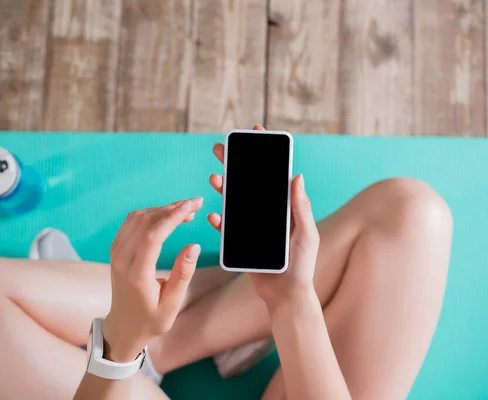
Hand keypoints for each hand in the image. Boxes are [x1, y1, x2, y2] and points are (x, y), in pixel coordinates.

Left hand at [102, 198, 202, 361]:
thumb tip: (194, 246)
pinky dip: (151, 214)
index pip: (153, 235)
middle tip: (195, 204)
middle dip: (172, 208)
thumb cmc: (151, 319)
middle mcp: (122, 259)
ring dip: (162, 209)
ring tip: (185, 211)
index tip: (192, 206)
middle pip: (145, 221)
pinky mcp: (116, 249)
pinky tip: (167, 216)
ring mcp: (116, 252)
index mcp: (137, 274)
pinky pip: (131, 222)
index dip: (173, 216)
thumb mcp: (172, 304)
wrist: (123, 326)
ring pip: (138, 217)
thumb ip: (183, 274)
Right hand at [208, 125, 319, 308]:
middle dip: (235, 165)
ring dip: (223, 189)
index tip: (256, 133)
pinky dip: (219, 221)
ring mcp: (253, 227)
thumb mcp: (306, 234)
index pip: (273, 176)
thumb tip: (297, 176)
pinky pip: (226, 228)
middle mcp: (267, 213)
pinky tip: (213, 216)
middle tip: (222, 149)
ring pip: (234, 202)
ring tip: (214, 178)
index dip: (264, 154)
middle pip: (249, 184)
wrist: (286, 295)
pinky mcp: (241, 243)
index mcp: (284, 208)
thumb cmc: (302, 266)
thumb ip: (301, 207)